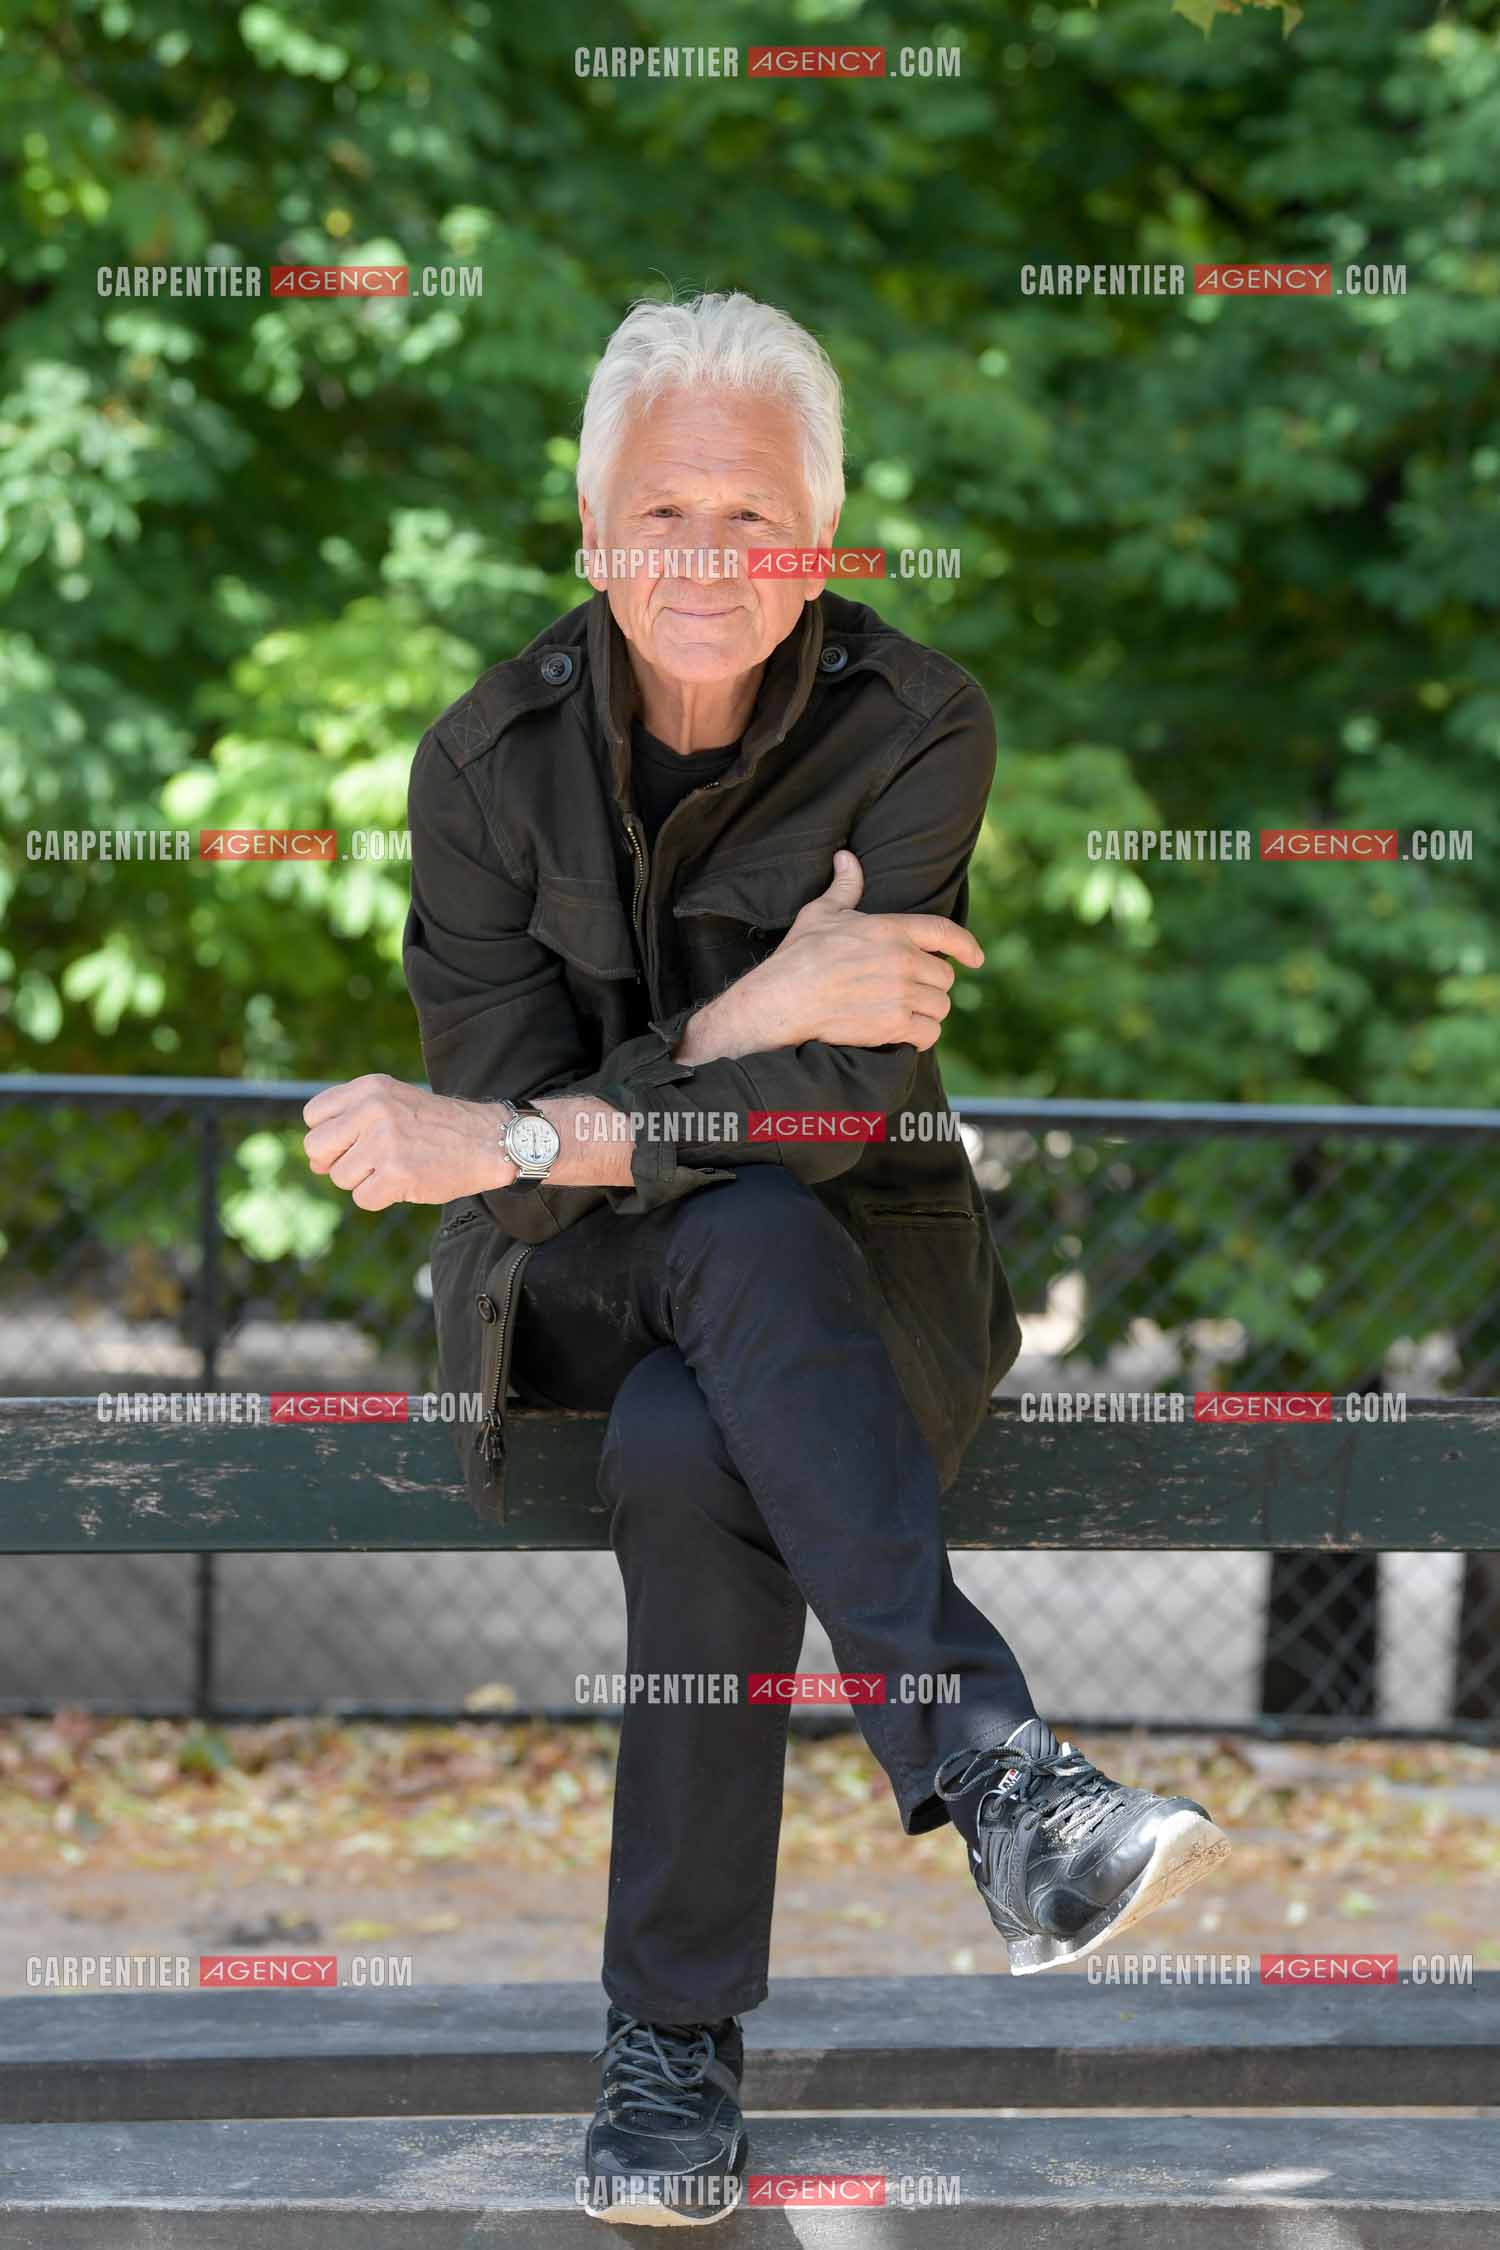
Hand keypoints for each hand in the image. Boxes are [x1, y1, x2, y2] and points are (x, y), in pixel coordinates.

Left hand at [302, 1076, 514, 1209]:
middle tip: (371, 1160)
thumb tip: (314, 1165)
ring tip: (395, 1167)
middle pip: (316, 1147)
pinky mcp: (396, 1174)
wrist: (487, 1141)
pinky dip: (381, 1198)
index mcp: (369, 1088)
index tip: (354, 1140)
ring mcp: (384, 1142)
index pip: (313, 1115)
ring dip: (364, 1181)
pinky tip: (405, 1182)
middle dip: (337, 1161)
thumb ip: (349, 1126)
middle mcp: (373, 1110)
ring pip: (339, 1178)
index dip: (329, 1135)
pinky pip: (363, 1199)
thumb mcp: (391, 1105)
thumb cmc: (435, 1126)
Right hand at [683, 851, 982, 1059]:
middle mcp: (903, 960)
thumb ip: (845, 887)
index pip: (945, 933)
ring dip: (927, 1013)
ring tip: (904, 1013)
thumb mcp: (822, 913)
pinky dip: (921, 1037)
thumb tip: (846, 858)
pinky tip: (903, 1034)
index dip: (967, 946)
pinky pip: (930, 1034)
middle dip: (930, 986)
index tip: (976, 958)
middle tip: (908, 992)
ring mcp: (901, 993)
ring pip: (940, 1007)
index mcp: (892, 930)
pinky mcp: (894, 1025)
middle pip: (944, 977)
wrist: (782, 999)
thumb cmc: (799, 956)